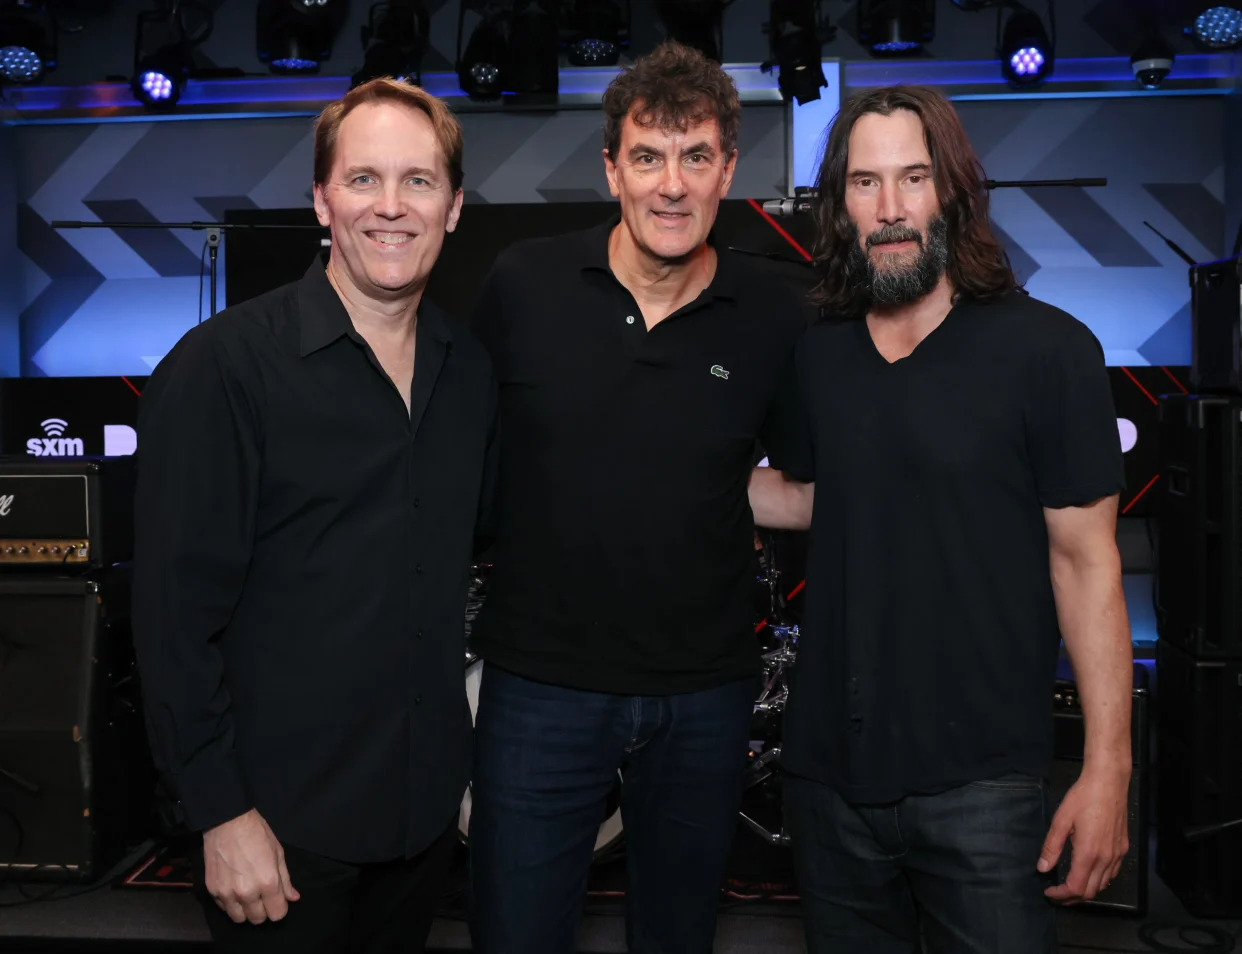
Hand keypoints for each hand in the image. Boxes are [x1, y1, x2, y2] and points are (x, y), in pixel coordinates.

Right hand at [202, 808, 300, 923]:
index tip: (277, 900)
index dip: (279, 908)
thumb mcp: (277, 853)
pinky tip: (234, 889)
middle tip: (262, 896)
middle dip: (263, 910)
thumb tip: (293, 898)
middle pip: (258, 919)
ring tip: (247, 895)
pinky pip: (224, 908)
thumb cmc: (257, 833)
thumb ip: (285, 879)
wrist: (226, 821)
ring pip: (239, 918)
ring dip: (246, 910)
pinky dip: (230, 904)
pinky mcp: (212, 891)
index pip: (277, 914)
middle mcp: (247, 893)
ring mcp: (227, 894)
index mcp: (268, 882)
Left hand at [1038, 767, 1129, 903]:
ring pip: (1103, 885)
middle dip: (1072, 898)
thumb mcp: (1060, 820)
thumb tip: (1042, 868)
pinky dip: (1099, 881)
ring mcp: (1117, 854)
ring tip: (1070, 887)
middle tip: (1057, 894)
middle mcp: (1106, 859)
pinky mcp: (1123, 848)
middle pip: (1090, 892)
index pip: (1075, 888)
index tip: (1049, 892)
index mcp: (1088, 854)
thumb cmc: (1083, 797)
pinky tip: (1088, 873)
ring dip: (1086, 891)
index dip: (1060, 895)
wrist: (1108, 782)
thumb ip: (1051, 847)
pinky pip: (1112, 874)